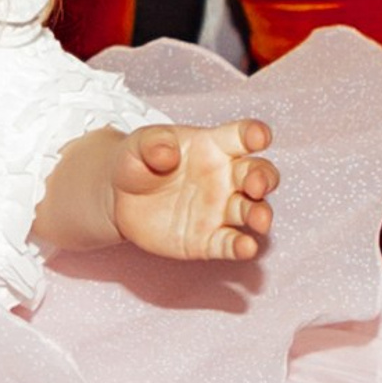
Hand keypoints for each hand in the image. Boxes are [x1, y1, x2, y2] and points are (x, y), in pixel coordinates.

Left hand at [110, 118, 276, 265]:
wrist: (117, 198)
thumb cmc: (137, 161)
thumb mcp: (139, 145)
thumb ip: (153, 144)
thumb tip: (168, 153)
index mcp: (213, 146)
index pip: (241, 136)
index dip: (255, 134)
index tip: (259, 138)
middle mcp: (225, 177)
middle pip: (258, 174)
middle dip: (263, 179)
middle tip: (256, 185)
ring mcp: (220, 210)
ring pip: (252, 211)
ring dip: (260, 215)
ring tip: (260, 221)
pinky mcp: (209, 239)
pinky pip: (230, 243)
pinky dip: (242, 247)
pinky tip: (246, 248)